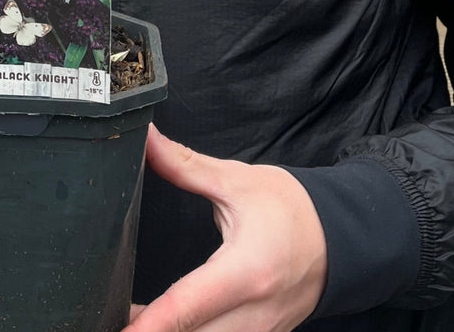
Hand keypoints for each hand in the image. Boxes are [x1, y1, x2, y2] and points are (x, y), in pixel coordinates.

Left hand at [124, 127, 325, 331]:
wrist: (343, 238)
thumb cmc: (292, 209)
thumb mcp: (238, 181)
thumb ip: (186, 166)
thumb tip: (147, 140)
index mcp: (246, 271)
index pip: (188, 305)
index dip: (150, 323)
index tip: (121, 329)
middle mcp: (254, 314)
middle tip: (109, 316)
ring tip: (128, 319)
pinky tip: (162, 322)